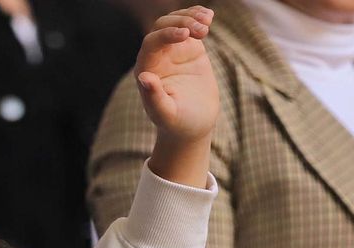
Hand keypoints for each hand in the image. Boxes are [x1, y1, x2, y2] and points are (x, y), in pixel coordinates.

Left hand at [137, 7, 218, 186]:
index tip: (186, 35)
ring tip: (208, 22)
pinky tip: (209, 16)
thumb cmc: (177, 123)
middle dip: (182, 22)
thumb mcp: (167, 114)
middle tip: (203, 30)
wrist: (194, 124)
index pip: (151, 42)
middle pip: (163, 26)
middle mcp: (157, 57)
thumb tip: (143, 77)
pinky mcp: (189, 48)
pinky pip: (191, 25)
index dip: (166, 34)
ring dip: (192, 17)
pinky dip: (199, 17)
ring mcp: (173, 50)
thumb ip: (154, 98)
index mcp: (146, 69)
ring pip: (177, 21)